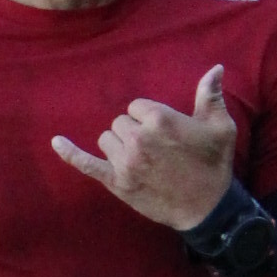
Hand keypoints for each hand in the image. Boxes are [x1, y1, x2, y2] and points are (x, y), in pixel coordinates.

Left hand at [51, 64, 235, 229]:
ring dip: (118, 145)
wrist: (207, 209)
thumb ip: (211, 95)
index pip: (137, 106)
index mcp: (160, 119)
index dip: (149, 118)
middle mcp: (138, 139)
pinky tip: (55, 142)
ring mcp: (125, 162)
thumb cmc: (214, 165)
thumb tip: (215, 68)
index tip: (164, 133)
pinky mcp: (117, 183)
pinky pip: (86, 164)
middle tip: (155, 150)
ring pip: (106, 140)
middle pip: (120, 123)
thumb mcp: (220, 127)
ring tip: (140, 159)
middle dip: (134, 131)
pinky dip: (70, 153)